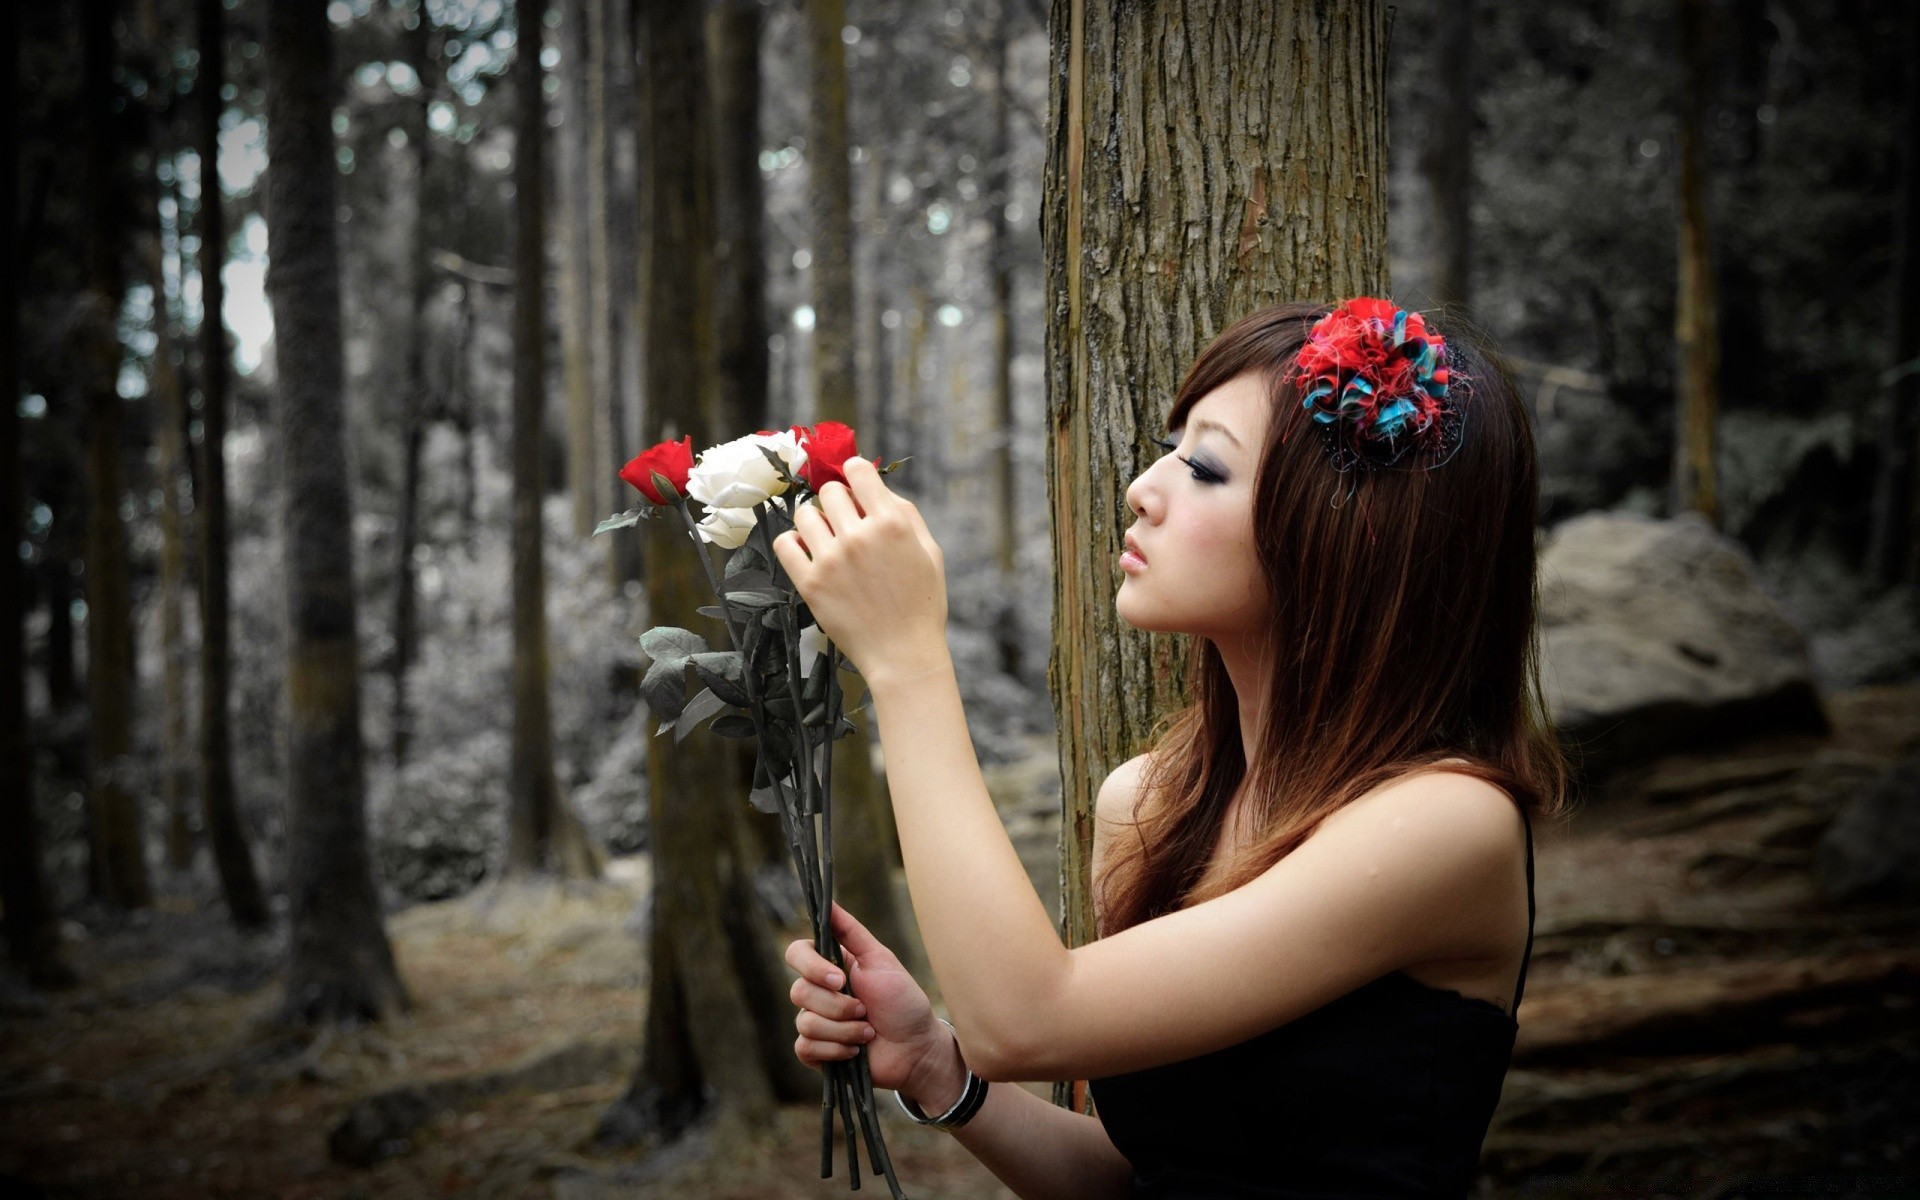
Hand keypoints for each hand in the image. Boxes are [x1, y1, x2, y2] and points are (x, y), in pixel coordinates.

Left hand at [770, 457, 948, 685]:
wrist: (903, 654)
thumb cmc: (922, 604)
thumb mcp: (930, 551)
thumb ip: (905, 513)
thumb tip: (876, 487)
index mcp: (891, 524)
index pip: (858, 470)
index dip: (856, 473)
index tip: (856, 485)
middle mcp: (859, 536)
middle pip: (829, 491)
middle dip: (838, 501)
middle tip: (846, 521)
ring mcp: (831, 560)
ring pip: (804, 514)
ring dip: (816, 521)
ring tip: (828, 539)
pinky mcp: (810, 584)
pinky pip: (785, 544)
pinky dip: (793, 543)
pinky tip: (808, 552)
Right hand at [786, 902, 952, 1099]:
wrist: (916, 1048)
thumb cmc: (903, 1002)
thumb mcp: (881, 960)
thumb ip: (851, 932)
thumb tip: (828, 902)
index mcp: (831, 966)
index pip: (796, 953)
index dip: (811, 967)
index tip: (840, 979)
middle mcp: (818, 992)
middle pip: (798, 991)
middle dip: (838, 1006)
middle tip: (866, 1010)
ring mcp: (815, 1022)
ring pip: (805, 1023)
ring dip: (843, 1030)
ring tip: (867, 1031)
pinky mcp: (816, 1051)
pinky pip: (806, 1048)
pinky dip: (835, 1050)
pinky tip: (856, 1051)